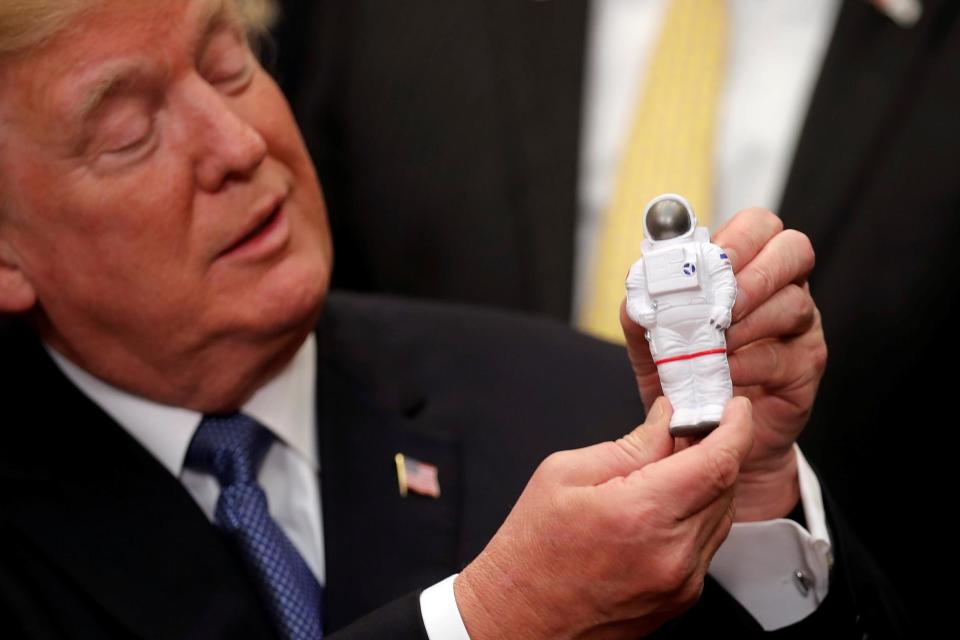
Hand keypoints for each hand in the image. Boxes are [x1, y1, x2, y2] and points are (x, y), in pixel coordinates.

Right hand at [455, 396, 753, 639]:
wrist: (517, 618)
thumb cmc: (531, 550)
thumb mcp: (564, 473)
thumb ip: (628, 445)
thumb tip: (665, 421)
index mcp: (641, 515)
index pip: (717, 463)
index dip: (736, 428)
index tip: (735, 408)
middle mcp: (671, 554)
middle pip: (725, 487)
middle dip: (715, 451)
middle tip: (689, 430)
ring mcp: (680, 583)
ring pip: (720, 516)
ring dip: (706, 486)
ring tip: (666, 471)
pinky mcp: (680, 599)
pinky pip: (706, 545)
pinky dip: (694, 518)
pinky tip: (660, 509)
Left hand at [621, 209, 825, 521]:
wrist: (705, 431)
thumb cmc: (687, 377)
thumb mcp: (653, 344)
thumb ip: (643, 315)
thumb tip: (636, 289)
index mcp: (746, 268)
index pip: (759, 227)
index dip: (739, 237)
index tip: (711, 258)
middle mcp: (783, 288)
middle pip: (793, 251)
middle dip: (754, 274)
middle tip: (721, 303)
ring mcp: (801, 327)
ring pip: (793, 304)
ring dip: (747, 322)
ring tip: (714, 343)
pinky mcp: (806, 366)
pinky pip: (784, 355)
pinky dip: (750, 362)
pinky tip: (726, 373)